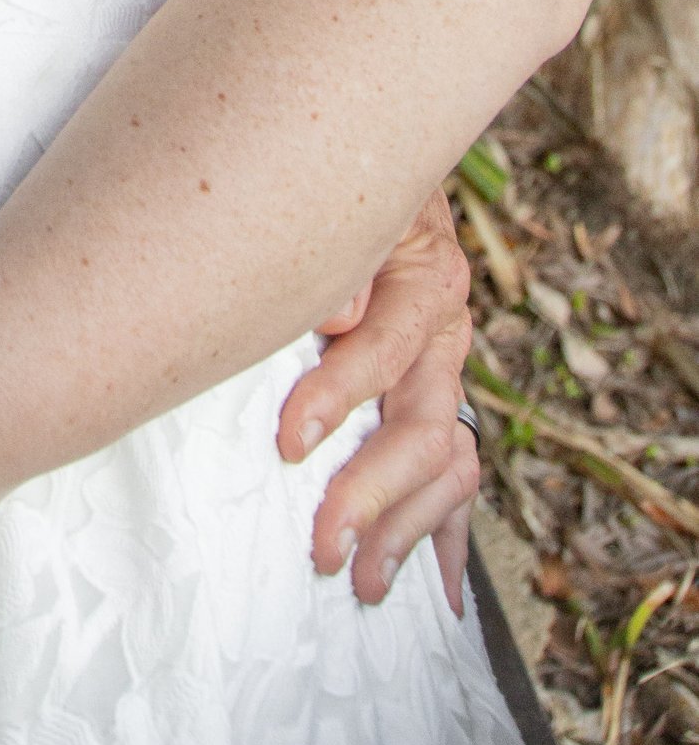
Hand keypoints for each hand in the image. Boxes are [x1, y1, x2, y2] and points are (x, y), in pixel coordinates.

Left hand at [281, 188, 478, 614]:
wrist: (370, 153)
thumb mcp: (339, 199)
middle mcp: (445, 330)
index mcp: (423, 277)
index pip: (383, 347)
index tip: (287, 441)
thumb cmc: (331, 177)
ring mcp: (448, 368)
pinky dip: (449, 535)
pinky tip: (446, 592)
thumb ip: (335, 250)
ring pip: (446, 465)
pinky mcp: (442, 397)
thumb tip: (337, 312)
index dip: (336, 395)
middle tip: (323, 546)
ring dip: (406, 529)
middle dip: (370, 492)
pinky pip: (458, 476)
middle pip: (421, 427)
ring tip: (366, 583)